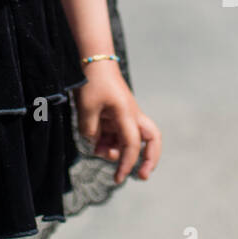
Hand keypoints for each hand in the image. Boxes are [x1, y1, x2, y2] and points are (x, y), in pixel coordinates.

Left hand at [73, 63, 160, 184]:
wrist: (93, 60)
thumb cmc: (92, 81)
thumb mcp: (85, 107)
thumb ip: (89, 130)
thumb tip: (95, 144)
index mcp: (127, 114)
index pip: (133, 145)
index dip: (128, 164)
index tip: (118, 178)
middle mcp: (131, 116)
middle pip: (152, 140)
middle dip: (150, 159)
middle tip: (143, 176)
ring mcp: (125, 115)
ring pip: (129, 140)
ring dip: (118, 151)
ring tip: (100, 152)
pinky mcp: (116, 114)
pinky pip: (117, 134)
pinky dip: (109, 143)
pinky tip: (97, 145)